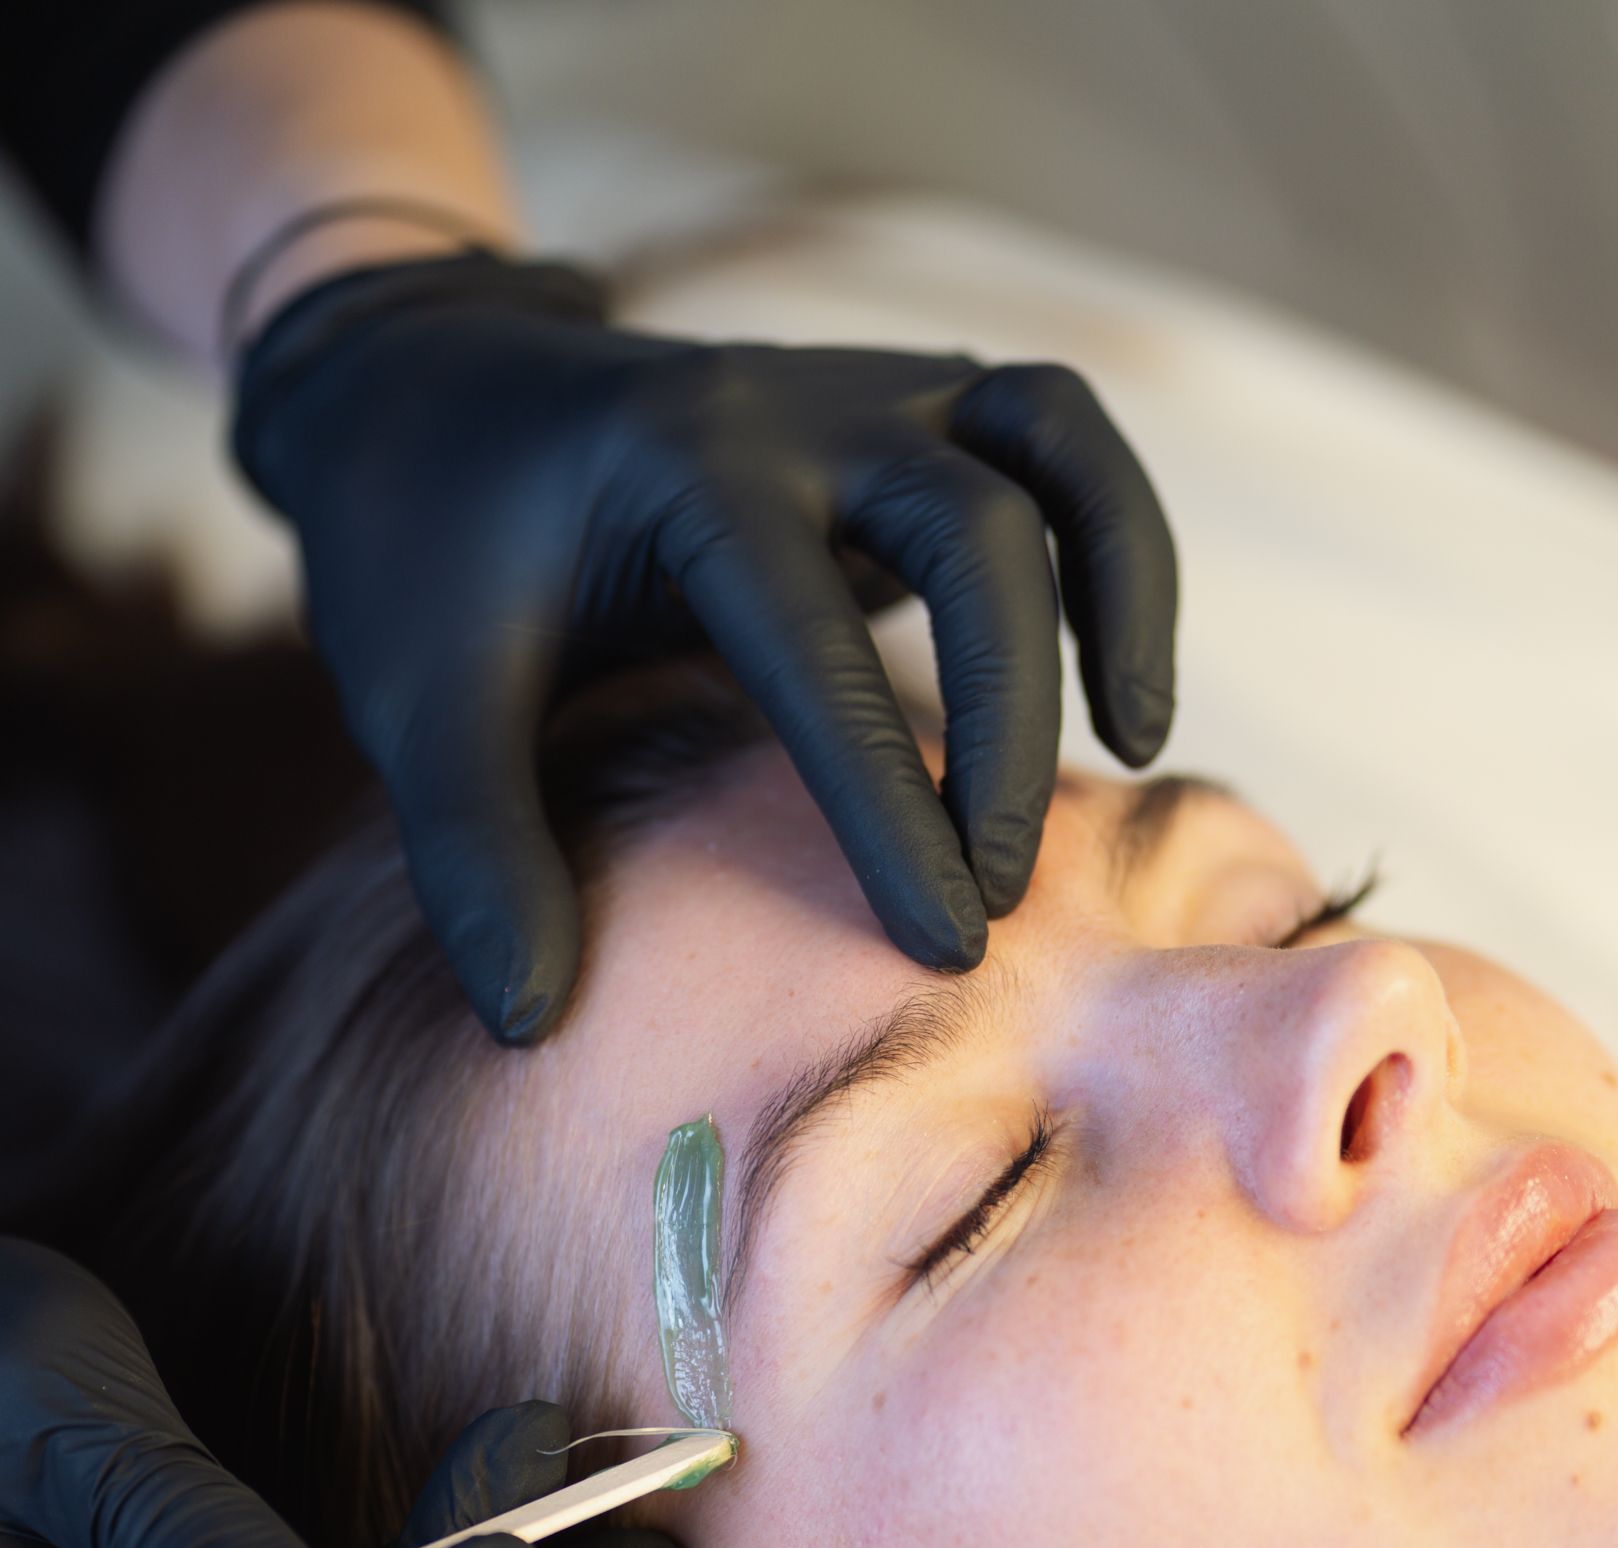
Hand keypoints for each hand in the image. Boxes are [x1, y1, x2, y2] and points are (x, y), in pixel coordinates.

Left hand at [231, 251, 1177, 1040]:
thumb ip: (473, 855)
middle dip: (1007, 723)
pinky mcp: (910, 413)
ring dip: (1122, 585)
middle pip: (977, 526)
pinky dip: (1116, 546)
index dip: (889, 803)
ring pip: (1057, 440)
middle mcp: (794, 408)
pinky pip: (1060, 444)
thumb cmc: (429, 559)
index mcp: (678, 472)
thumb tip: (534, 1022)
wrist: (441, 392)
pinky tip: (1114, 683)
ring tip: (1139, 742)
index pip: (814, 643)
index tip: (941, 947)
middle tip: (999, 893)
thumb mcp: (415, 703)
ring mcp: (866, 392)